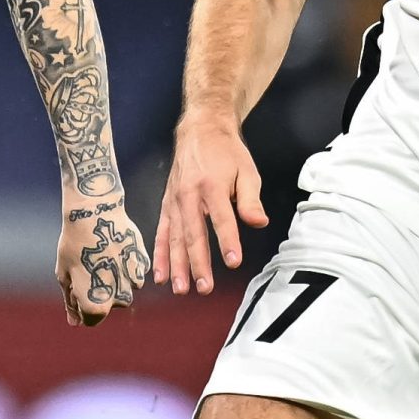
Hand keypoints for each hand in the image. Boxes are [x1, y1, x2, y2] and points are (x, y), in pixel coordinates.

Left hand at [59, 196, 149, 325]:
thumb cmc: (74, 246)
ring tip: (103, 257)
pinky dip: (126, 267)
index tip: (78, 285)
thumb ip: (72, 302)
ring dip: (115, 280)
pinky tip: (115, 250)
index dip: (82, 305)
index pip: (92, 319)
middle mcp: (119, 298)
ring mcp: (134, 281)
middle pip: (110, 305)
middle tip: (90, 268)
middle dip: (101, 292)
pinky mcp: (143, 264)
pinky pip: (135, 274)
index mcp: (96, 304)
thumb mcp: (65, 275)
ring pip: (126, 290)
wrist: (94, 213)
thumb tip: (75, 323)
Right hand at [153, 111, 266, 294]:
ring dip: (176, 265)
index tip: (234, 262)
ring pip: (174, 238)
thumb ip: (251, 199)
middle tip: (204, 287)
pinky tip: (159, 275)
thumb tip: (259, 223)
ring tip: (180, 288)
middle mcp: (189, 195)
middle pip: (194, 234)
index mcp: (212, 185)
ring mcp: (174, 201)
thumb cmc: (226, 152)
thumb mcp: (247, 171)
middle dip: (198, 263)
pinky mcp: (166, 205)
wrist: (200, 130)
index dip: (228, 240)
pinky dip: (159, 254)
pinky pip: (161, 233)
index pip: (222, 218)